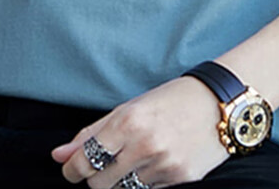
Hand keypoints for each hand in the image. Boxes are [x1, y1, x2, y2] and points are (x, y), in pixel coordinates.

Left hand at [50, 76, 230, 187]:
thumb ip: (93, 132)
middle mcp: (144, 145)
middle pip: (99, 183)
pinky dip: (145, 181)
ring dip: (121, 179)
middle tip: (105, 162)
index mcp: (128, 120)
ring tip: (134, 159)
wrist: (221, 103)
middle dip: (95, 177)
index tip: (71, 169)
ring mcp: (163, 165)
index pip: (85, 160)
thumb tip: (58, 155)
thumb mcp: (131, 107)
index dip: (72, 169)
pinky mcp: (181, 179)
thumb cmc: (172, 99)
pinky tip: (155, 162)